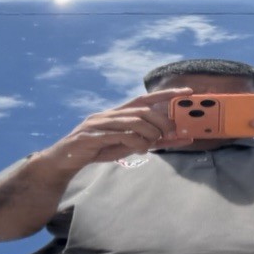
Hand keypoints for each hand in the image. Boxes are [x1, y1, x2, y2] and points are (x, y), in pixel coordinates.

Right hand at [42, 87, 189, 168]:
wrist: (64, 160)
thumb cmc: (98, 150)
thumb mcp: (126, 146)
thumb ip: (147, 140)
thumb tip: (174, 139)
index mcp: (117, 113)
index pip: (145, 98)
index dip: (166, 94)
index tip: (188, 92)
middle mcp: (109, 114)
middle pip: (143, 110)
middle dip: (161, 121)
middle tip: (170, 133)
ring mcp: (99, 123)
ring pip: (134, 121)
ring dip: (149, 134)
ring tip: (152, 145)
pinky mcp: (91, 135)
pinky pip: (120, 135)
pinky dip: (135, 142)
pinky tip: (139, 150)